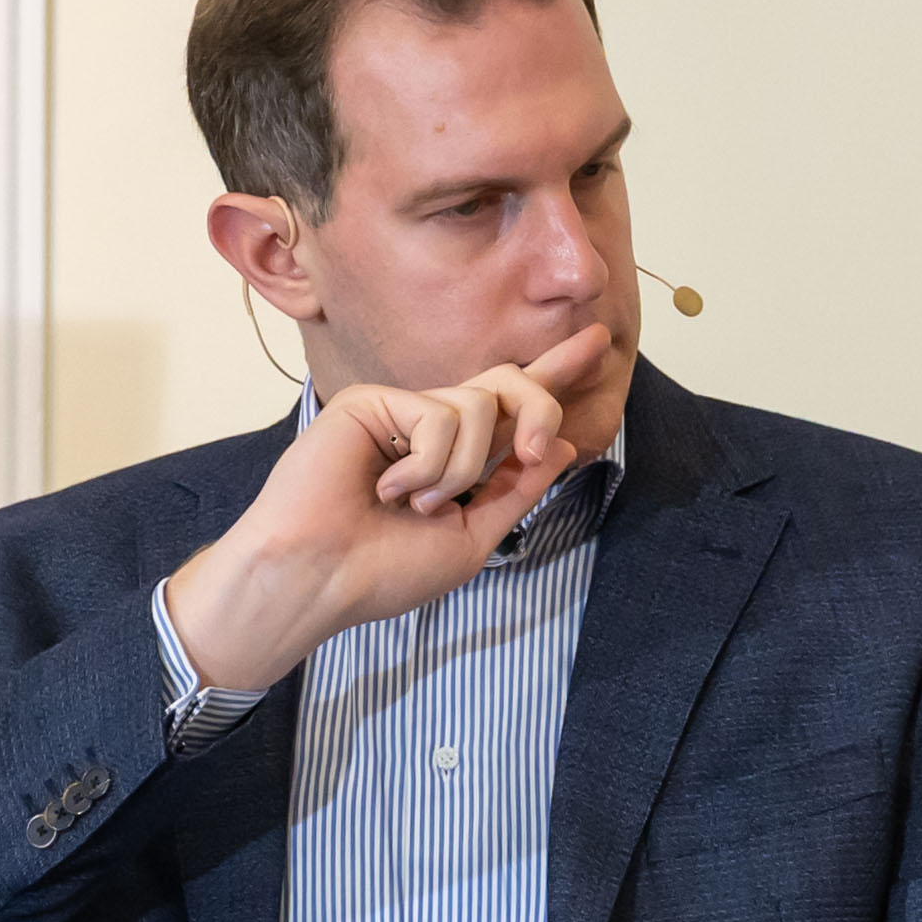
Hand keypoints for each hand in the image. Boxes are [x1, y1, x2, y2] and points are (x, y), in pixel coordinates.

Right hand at [165, 324, 621, 694]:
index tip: (599, 343)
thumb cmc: (384, 570)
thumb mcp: (473, 536)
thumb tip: (562, 443)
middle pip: (508, 383)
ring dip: (461, 470)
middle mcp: (432, 427)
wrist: (322, 578)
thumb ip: (517, 490)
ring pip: (480, 406)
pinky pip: (440, 416)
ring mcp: (401, 411)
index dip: (555, 375)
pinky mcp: (373, 400)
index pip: (514, 409)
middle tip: (526, 454)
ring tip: (417, 503)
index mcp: (458, 458)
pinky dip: (428, 464)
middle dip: (540, 407)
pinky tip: (387, 487)